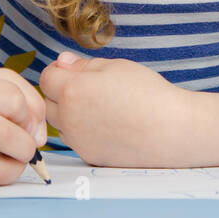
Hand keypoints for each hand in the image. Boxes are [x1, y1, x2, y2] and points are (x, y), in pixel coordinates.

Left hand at [39, 52, 189, 166]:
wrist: (172, 129)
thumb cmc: (148, 93)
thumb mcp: (116, 66)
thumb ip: (83, 64)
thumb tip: (62, 62)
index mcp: (73, 91)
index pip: (46, 78)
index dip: (58, 70)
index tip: (73, 70)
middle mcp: (69, 119)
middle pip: (48, 103)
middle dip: (61, 93)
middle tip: (88, 88)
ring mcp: (78, 141)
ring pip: (60, 124)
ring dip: (69, 114)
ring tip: (99, 107)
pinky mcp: (89, 155)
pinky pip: (75, 140)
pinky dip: (82, 131)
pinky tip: (107, 125)